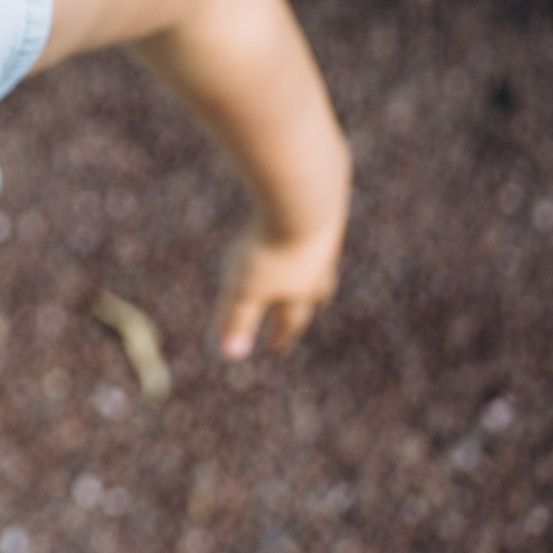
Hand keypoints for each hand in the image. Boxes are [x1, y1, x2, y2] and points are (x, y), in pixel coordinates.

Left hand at [214, 214, 342, 358]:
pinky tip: (301, 223)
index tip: (276, 348)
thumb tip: (228, 354)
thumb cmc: (270, 248)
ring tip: (306, 269)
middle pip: (315, 291)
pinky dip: (308, 232)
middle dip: (305, 303)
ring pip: (319, 259)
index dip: (280, 335)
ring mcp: (324, 236)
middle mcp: (319, 267)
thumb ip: (237, 320)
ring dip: (312, 268)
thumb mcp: (245, 288)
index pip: (290, 320)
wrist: (305, 198)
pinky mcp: (324, 206)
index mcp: (301, 291)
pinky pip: (316, 225)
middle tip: (306, 308)